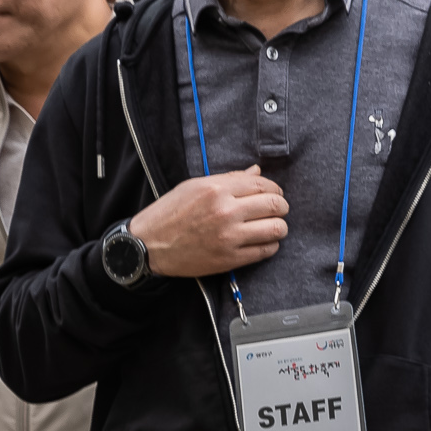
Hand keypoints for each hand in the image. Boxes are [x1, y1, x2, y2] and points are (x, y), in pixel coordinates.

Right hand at [127, 166, 289, 277]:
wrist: (149, 244)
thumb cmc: (170, 212)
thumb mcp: (195, 186)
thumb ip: (230, 179)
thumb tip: (256, 172)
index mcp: (217, 189)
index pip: (263, 185)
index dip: (274, 189)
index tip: (274, 194)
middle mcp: (225, 211)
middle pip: (275, 206)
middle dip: (281, 207)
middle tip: (277, 210)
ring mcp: (229, 237)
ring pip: (276, 230)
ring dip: (279, 227)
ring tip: (272, 227)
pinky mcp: (229, 259)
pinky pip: (265, 251)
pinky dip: (270, 246)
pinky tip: (262, 242)